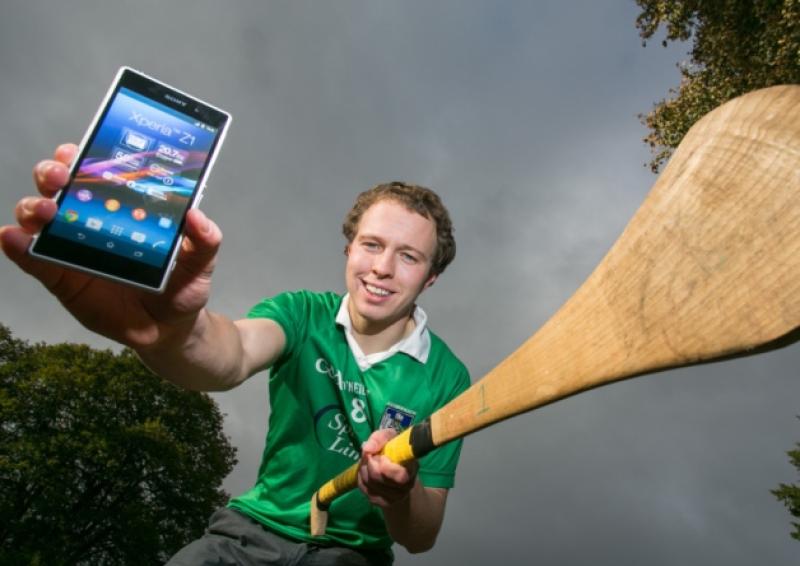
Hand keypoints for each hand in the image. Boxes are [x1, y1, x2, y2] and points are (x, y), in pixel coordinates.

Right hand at [0, 143, 222, 349]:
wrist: (169, 328)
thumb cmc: (182, 286)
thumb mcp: (201, 261)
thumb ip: (206, 240)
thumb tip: (196, 216)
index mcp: (124, 207)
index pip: (97, 171)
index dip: (84, 155)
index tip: (80, 150)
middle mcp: (91, 219)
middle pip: (60, 185)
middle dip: (52, 172)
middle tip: (60, 177)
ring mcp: (72, 247)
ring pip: (39, 216)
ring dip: (33, 206)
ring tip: (44, 211)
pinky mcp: (60, 277)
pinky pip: (32, 259)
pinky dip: (16, 246)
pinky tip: (12, 238)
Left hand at [357, 428, 419, 507]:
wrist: (399, 475)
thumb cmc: (395, 452)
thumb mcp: (391, 438)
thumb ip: (380, 438)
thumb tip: (366, 448)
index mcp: (411, 470)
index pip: (399, 476)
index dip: (386, 467)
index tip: (382, 457)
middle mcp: (405, 487)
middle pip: (377, 478)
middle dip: (370, 463)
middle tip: (372, 455)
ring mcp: (393, 498)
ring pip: (369, 483)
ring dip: (363, 469)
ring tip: (369, 461)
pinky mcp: (381, 502)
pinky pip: (364, 489)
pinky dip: (361, 477)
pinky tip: (366, 471)